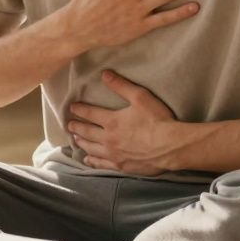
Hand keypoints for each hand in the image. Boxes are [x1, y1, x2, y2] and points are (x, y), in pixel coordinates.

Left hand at [67, 70, 187, 175]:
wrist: (170, 147)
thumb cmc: (158, 120)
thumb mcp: (140, 97)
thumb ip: (121, 85)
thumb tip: (104, 74)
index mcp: (112, 121)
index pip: (90, 114)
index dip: (80, 110)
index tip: (72, 108)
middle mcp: (109, 139)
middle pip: (87, 132)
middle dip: (77, 127)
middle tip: (69, 125)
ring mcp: (114, 154)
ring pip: (91, 148)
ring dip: (82, 142)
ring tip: (75, 139)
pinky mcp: (121, 166)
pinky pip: (102, 164)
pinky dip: (92, 161)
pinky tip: (88, 160)